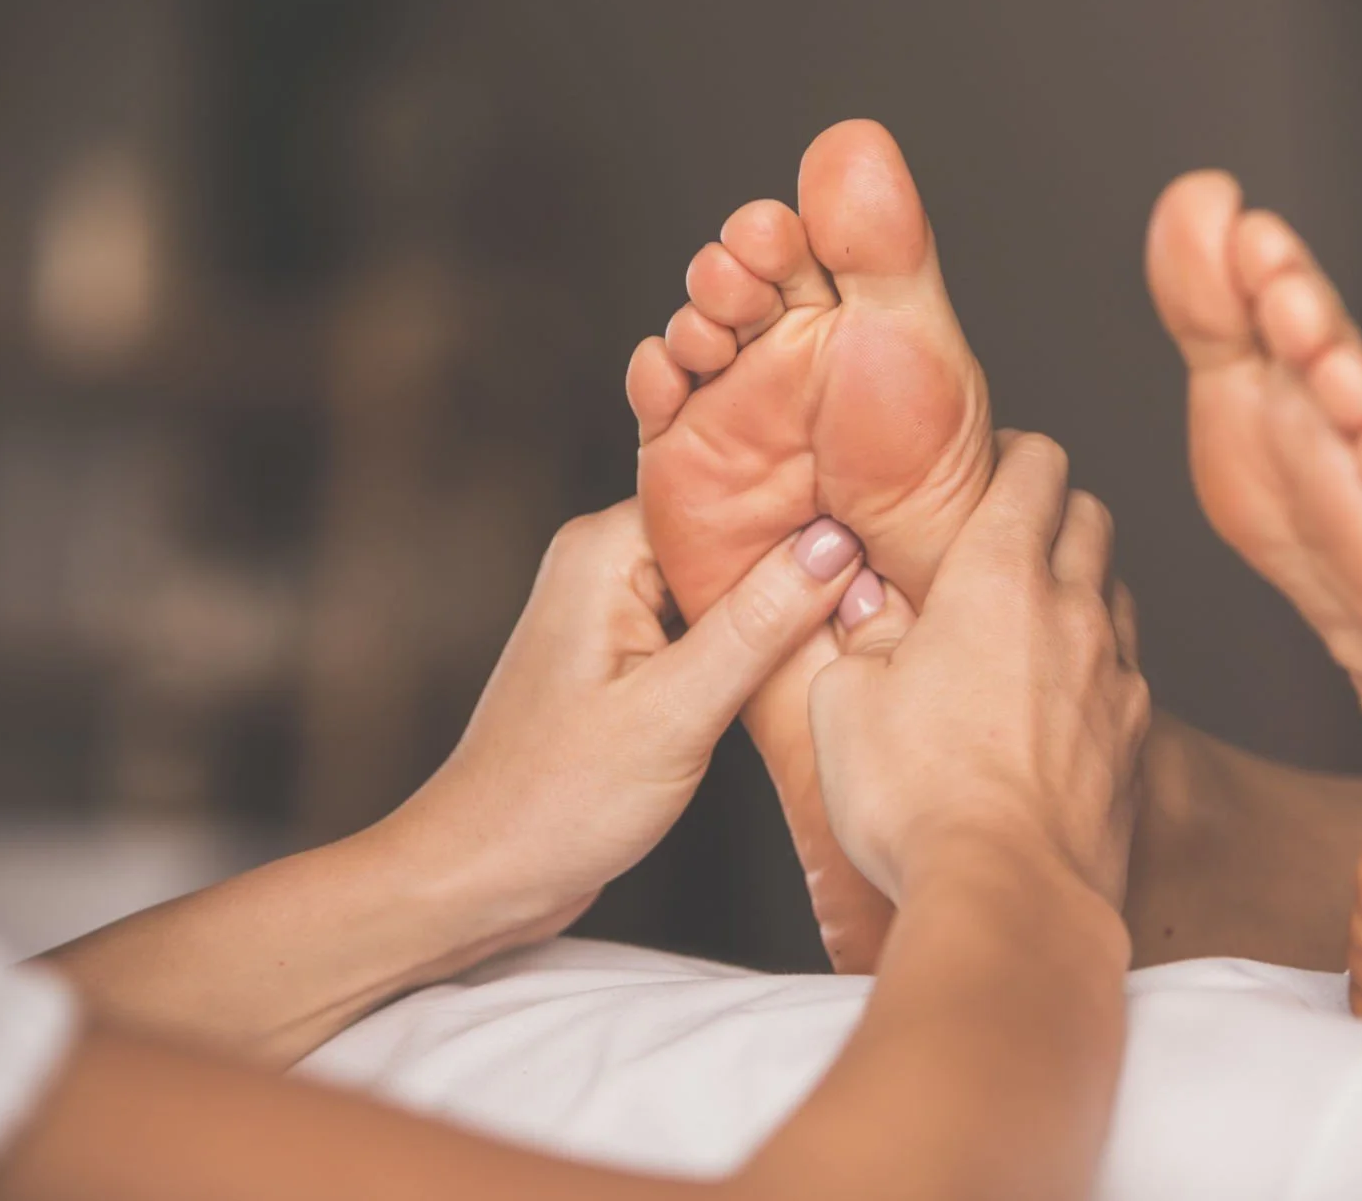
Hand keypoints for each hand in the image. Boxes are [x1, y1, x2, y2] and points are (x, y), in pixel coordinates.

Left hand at [374, 498, 865, 947]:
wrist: (482, 876)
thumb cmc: (554, 803)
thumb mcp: (673, 714)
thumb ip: (757, 625)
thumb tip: (832, 545)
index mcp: (604, 550)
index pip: (722, 485)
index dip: (799, 499)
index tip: (875, 509)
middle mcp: (604, 562)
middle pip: (729, 527)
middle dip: (797, 550)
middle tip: (879, 567)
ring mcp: (615, 609)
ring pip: (725, 578)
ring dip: (779, 598)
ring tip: (855, 605)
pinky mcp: (631, 654)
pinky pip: (709, 622)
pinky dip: (754, 638)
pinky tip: (803, 654)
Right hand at [808, 432, 1151, 908]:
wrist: (1009, 897)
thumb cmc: (917, 797)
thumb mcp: (843, 703)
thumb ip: (857, 638)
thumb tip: (867, 609)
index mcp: (998, 577)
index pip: (1038, 467)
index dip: (1015, 454)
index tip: (991, 464)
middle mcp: (1072, 612)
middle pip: (1092, 517)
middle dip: (1055, 510)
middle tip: (1011, 530)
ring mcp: (1116, 677)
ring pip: (1118, 593)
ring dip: (1082, 588)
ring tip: (1034, 617)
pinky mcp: (1136, 743)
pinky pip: (1129, 675)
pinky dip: (1098, 667)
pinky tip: (1059, 701)